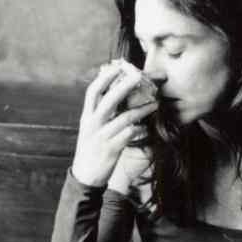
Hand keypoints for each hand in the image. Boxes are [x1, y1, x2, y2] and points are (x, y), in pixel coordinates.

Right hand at [71, 63, 157, 186]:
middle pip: (109, 99)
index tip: (118, 66)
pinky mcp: (112, 149)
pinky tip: (148, 126)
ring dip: (142, 109)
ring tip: (155, 103)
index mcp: (87, 117)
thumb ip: (99, 114)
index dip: (105, 77)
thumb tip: (112, 97)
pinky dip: (141, 129)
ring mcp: (102, 137)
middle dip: (124, 85)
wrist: (86, 175)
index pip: (93, 91)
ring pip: (124, 117)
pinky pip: (130, 135)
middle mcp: (92, 124)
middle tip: (139, 74)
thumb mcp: (90, 129)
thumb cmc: (91, 150)